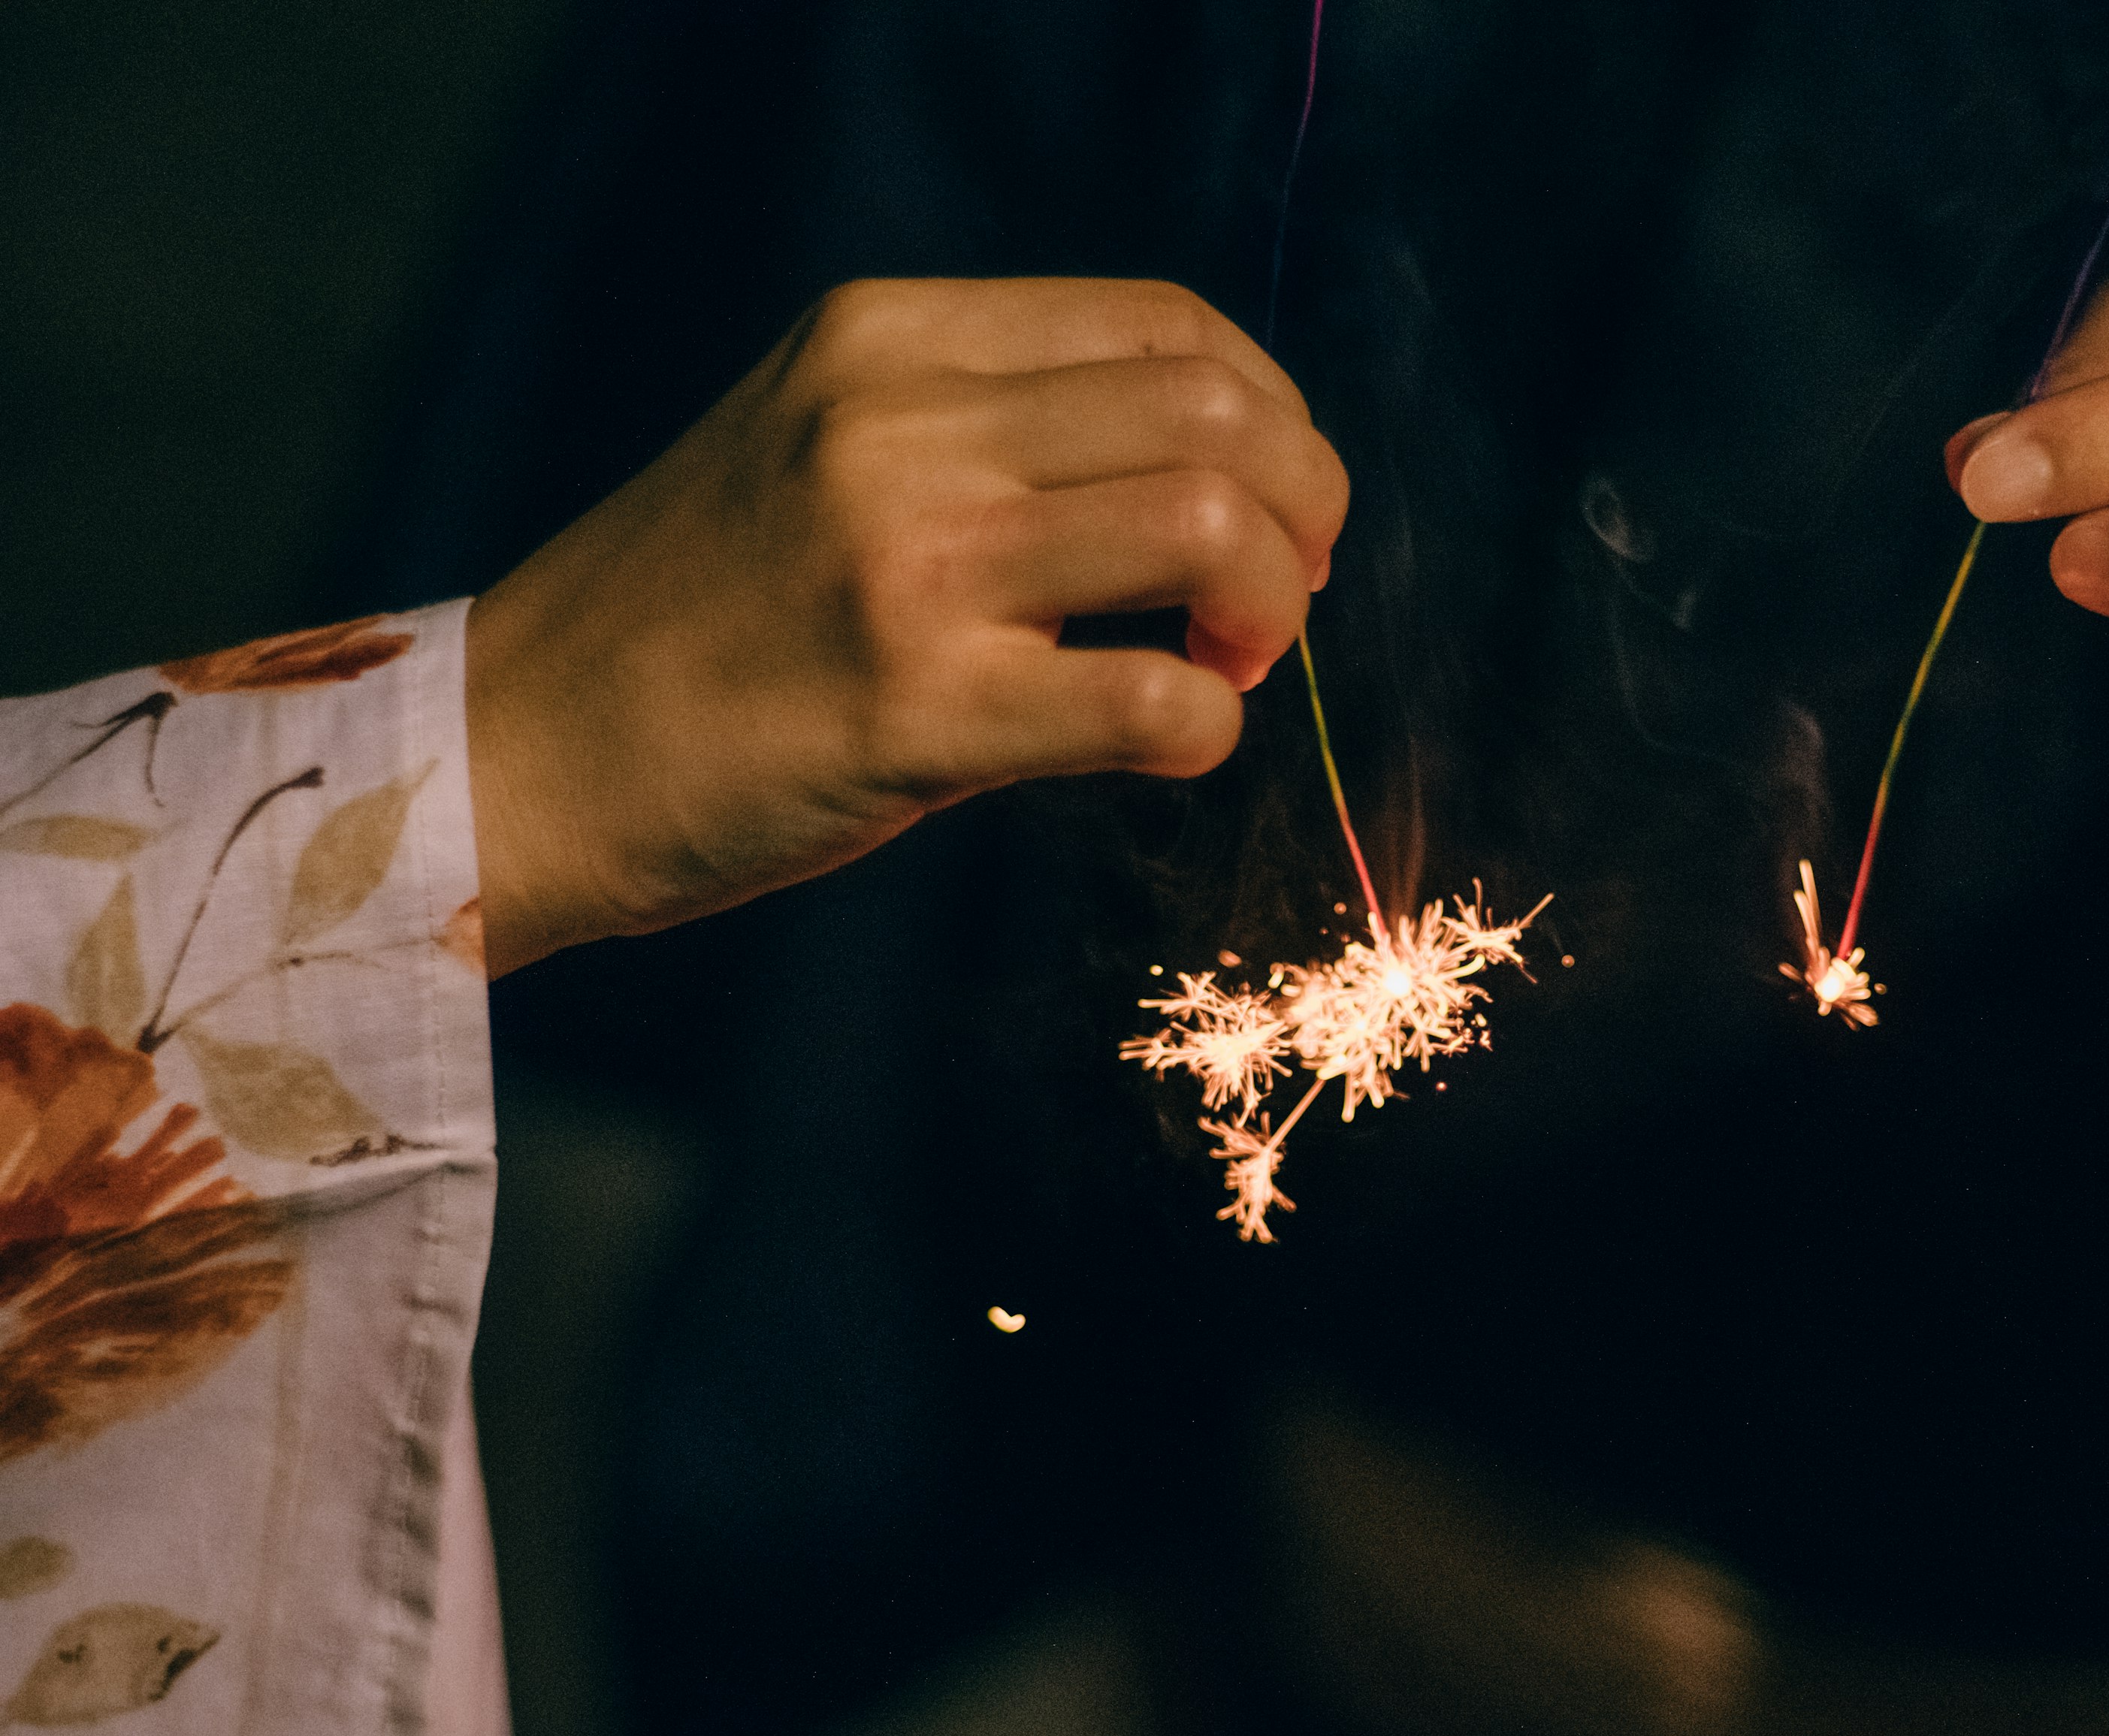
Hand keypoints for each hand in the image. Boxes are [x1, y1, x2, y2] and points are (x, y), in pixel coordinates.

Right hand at [465, 277, 1348, 974]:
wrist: (518, 752)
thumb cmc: (694, 624)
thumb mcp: (824, 456)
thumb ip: (990, 435)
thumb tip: (1210, 481)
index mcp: (883, 338)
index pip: (1166, 326)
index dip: (1269, 415)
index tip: (1266, 505)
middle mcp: (898, 422)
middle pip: (1219, 411)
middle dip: (1305, 505)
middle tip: (1277, 596)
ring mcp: (906, 560)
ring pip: (1210, 520)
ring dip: (1270, 604)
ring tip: (1229, 658)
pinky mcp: (912, 709)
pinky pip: (1157, 702)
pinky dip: (1210, 727)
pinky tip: (1171, 743)